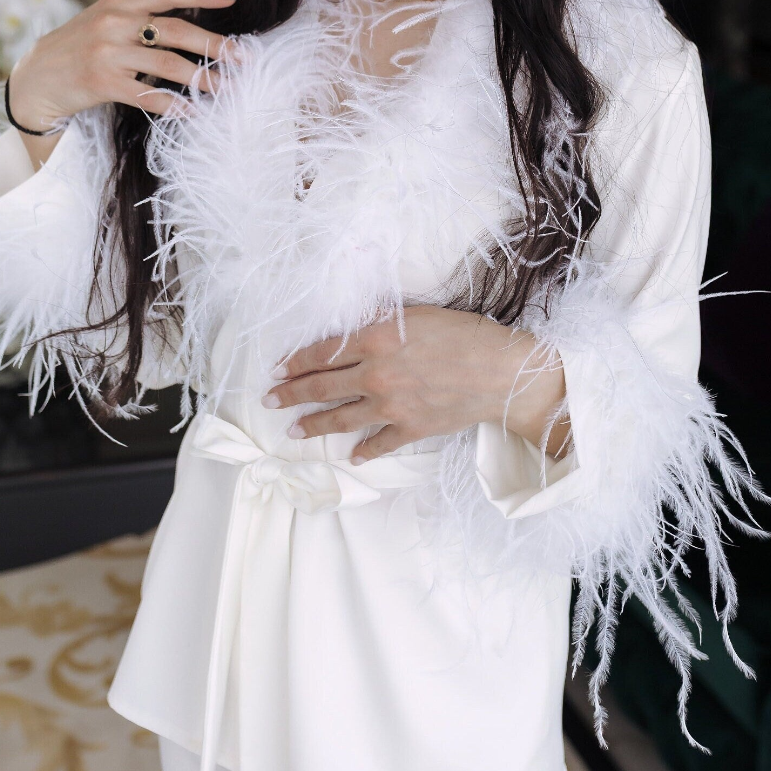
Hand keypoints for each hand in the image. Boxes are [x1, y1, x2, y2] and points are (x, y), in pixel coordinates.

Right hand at [6, 0, 243, 166]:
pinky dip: (173, 104)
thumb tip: (190, 23)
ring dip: (202, 78)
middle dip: (215, 44)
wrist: (35, 78)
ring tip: (226, 88)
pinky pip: (147, 95)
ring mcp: (107, 53)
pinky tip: (192, 112)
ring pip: (167, 64)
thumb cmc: (78, 48)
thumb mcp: (105, 20)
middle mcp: (114, 23)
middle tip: (244, 57)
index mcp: (119, 3)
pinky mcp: (101, 83)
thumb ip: (140, 17)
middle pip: (176, 30)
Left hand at [264, 305, 567, 460]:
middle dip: (291, 393)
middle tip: (270, 399)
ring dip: (313, 424)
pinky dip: (363, 450)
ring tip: (294, 429)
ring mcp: (390, 406)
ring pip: (340, 418)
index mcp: (374, 340)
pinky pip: (377, 443)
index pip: (322, 352)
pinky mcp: (409, 428)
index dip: (295, 361)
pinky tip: (351, 455)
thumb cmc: (463, 334)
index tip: (277, 369)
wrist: (500, 372)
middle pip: (321, 386)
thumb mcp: (416, 315)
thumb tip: (352, 326)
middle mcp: (375, 375)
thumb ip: (379, 322)